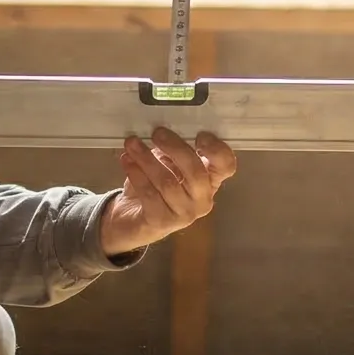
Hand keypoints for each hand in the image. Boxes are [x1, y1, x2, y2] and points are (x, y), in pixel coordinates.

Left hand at [101, 128, 238, 254]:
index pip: (226, 166)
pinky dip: (136, 174)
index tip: (200, 135)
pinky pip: (149, 194)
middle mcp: (202, 199)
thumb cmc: (154, 188)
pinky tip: (127, 162)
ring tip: (133, 145)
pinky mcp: (162, 222)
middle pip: (196, 172)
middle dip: (175, 148)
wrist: (132, 219)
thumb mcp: (167, 164)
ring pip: (168, 182)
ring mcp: (184, 214)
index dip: (217, 150)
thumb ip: (172, 150)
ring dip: (147, 159)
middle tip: (157, 133)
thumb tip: (164, 132)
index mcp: (210, 181)